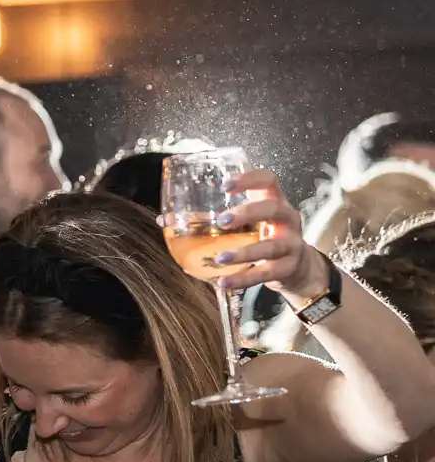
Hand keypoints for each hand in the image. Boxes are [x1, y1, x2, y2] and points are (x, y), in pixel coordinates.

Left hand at [203, 167, 325, 296]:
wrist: (297, 267)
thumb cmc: (263, 237)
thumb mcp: (247, 224)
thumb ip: (212, 219)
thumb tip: (165, 220)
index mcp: (274, 202)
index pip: (268, 181)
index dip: (250, 179)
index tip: (225, 185)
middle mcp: (287, 219)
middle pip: (273, 209)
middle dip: (248, 213)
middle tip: (222, 221)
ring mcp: (291, 244)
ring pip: (271, 246)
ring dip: (244, 252)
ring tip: (220, 258)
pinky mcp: (288, 268)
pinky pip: (265, 274)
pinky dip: (243, 279)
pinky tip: (224, 282)